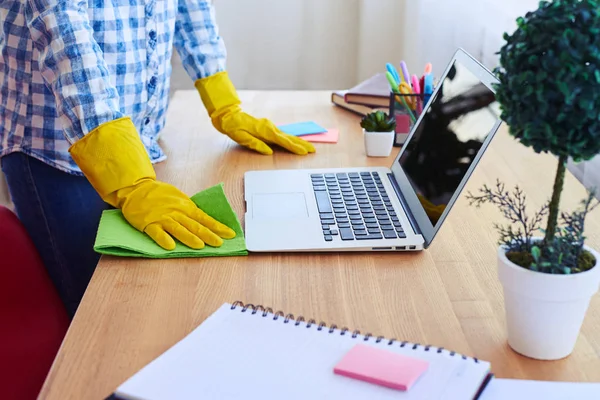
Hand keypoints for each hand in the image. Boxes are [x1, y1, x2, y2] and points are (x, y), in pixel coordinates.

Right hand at [116, 179, 234, 249]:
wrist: (137, 188)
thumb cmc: (160, 195)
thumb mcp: (179, 199)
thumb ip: (189, 210)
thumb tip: (205, 220)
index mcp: (185, 206)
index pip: (205, 218)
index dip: (217, 227)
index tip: (230, 234)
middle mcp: (176, 212)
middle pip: (194, 225)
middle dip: (208, 235)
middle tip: (219, 244)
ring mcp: (162, 218)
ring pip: (178, 229)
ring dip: (189, 237)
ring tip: (200, 246)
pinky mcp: (148, 223)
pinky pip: (157, 232)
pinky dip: (163, 239)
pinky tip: (170, 246)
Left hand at [195, 71, 314, 154]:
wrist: (229, 115)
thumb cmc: (233, 127)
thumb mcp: (241, 138)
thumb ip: (255, 144)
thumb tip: (268, 152)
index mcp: (264, 131)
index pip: (282, 141)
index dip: (294, 147)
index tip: (303, 152)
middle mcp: (269, 127)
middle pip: (288, 137)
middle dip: (300, 144)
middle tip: (312, 150)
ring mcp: (269, 126)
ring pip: (286, 135)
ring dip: (297, 141)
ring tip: (308, 147)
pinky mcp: (268, 127)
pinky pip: (281, 134)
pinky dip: (290, 139)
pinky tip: (295, 142)